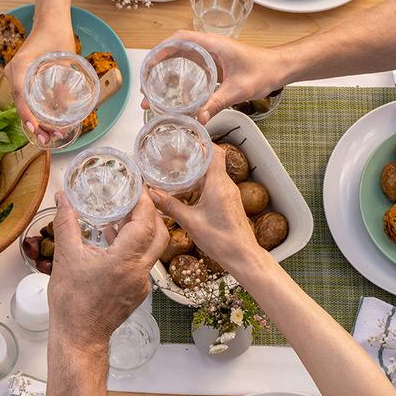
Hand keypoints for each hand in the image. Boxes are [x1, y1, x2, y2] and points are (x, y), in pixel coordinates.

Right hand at [5, 22, 75, 144]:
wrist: (50, 21)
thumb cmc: (57, 34)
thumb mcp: (66, 57)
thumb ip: (66, 79)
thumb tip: (66, 106)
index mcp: (19, 66)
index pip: (19, 94)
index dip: (27, 114)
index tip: (37, 128)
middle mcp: (13, 72)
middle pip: (20, 104)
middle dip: (33, 124)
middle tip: (49, 139)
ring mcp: (15, 76)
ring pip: (22, 104)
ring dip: (34, 121)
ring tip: (50, 136)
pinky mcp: (22, 79)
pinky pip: (24, 99)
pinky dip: (33, 113)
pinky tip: (46, 125)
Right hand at [48, 190, 168, 349]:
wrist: (79, 337)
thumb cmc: (72, 302)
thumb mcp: (66, 257)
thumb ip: (67, 224)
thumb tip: (63, 199)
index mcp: (125, 261)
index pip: (145, 223)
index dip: (144, 202)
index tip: (138, 188)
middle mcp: (140, 272)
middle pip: (159, 234)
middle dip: (150, 213)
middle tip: (135, 199)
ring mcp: (141, 284)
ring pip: (153, 249)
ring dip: (142, 231)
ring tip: (121, 216)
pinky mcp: (138, 292)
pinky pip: (143, 263)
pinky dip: (135, 247)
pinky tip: (113, 242)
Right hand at [141, 30, 283, 122]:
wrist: (279, 68)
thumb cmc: (263, 71)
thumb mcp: (238, 90)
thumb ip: (217, 103)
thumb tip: (198, 119)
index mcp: (213, 45)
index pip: (180, 39)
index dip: (162, 49)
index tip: (150, 64)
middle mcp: (210, 48)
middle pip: (176, 50)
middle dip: (158, 66)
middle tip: (147, 86)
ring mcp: (212, 56)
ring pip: (182, 60)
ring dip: (166, 73)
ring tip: (154, 94)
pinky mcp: (215, 66)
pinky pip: (192, 68)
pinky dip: (179, 79)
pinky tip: (173, 94)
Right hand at [148, 144, 267, 274]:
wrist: (242, 256)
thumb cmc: (222, 240)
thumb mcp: (190, 222)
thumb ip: (170, 206)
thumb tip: (153, 194)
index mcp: (219, 184)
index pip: (214, 152)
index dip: (202, 142)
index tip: (187, 138)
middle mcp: (227, 185)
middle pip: (212, 160)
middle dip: (195, 155)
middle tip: (176, 155)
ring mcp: (229, 194)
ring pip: (213, 173)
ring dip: (198, 170)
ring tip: (178, 171)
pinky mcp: (229, 202)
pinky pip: (215, 185)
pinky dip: (202, 183)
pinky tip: (189, 190)